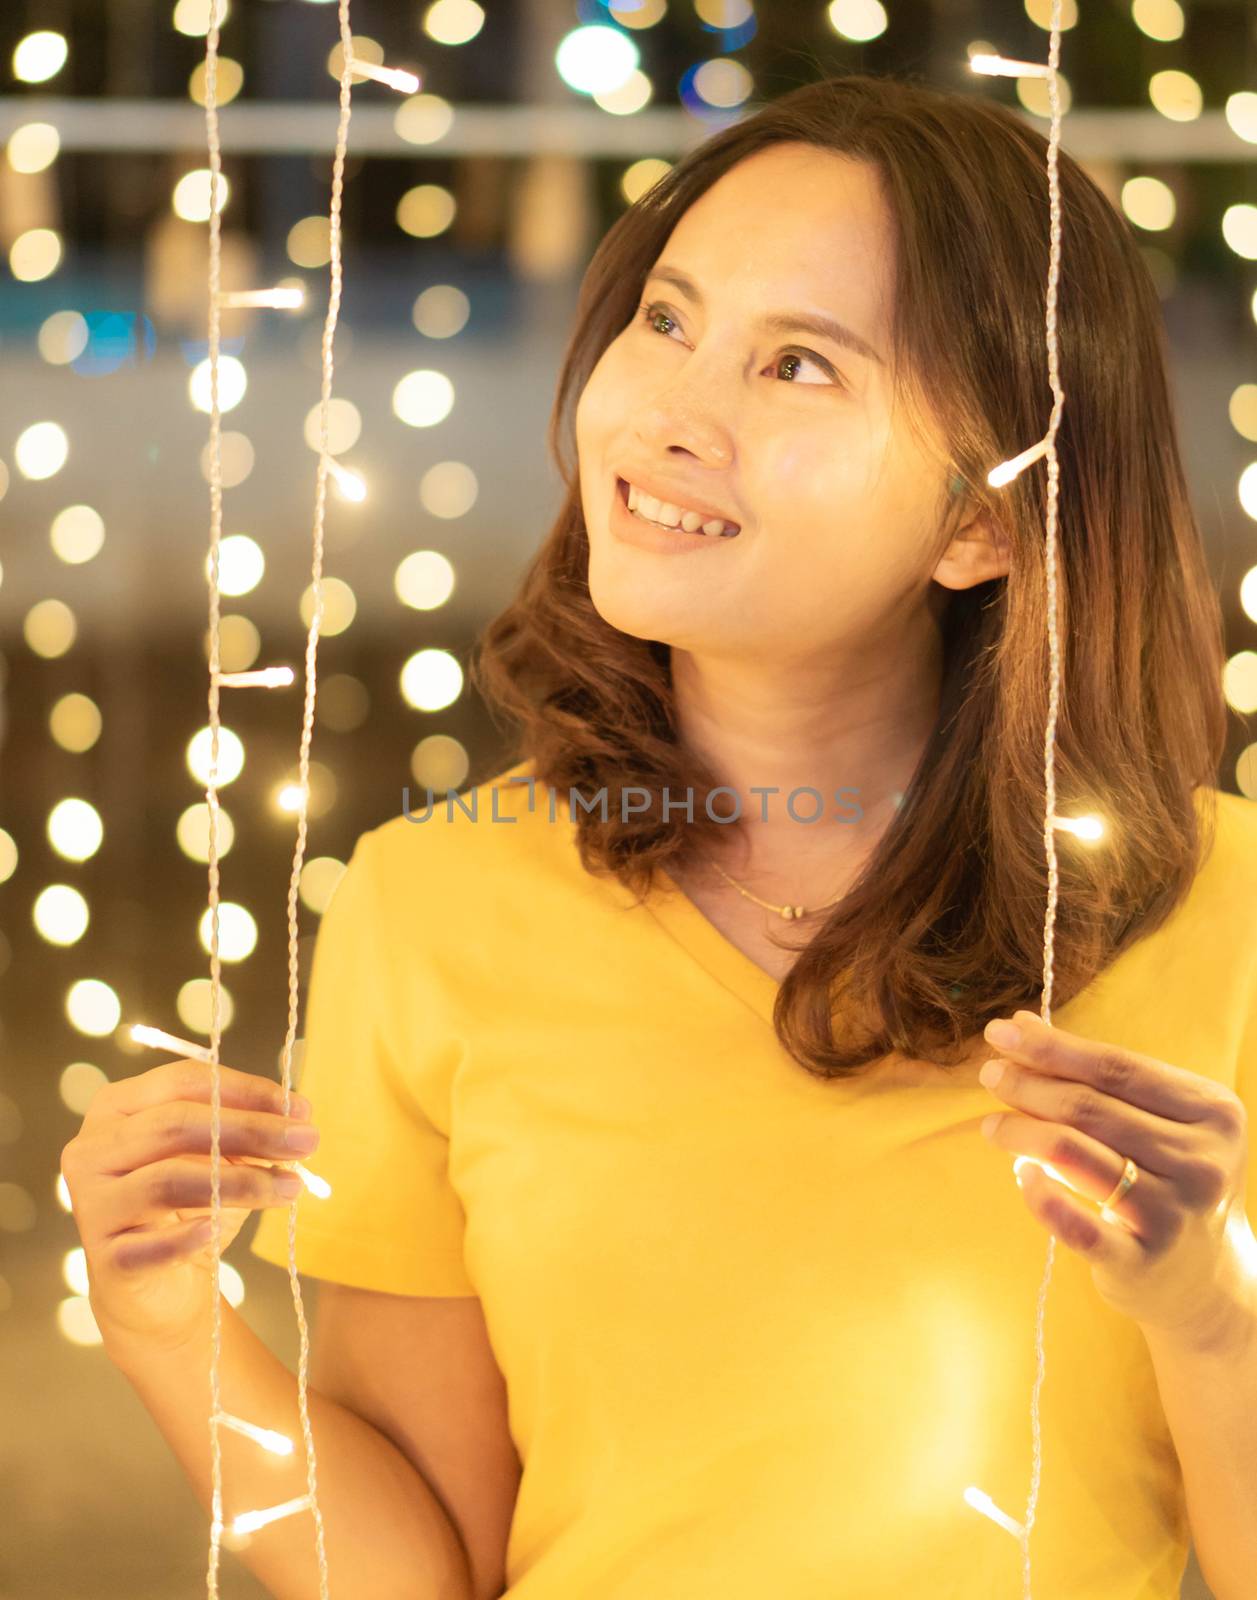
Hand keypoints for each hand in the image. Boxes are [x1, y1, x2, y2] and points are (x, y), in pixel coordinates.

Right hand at [60, 1057, 318, 1360]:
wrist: (163, 1286)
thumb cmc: (193, 1205)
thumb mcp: (222, 1157)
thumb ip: (248, 1131)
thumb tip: (296, 1115)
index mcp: (118, 1107)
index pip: (184, 1081)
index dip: (246, 1090)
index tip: (301, 1108)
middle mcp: (93, 1148)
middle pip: (176, 1124)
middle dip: (251, 1130)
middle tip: (308, 1142)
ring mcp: (92, 1203)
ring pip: (169, 1179)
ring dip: (241, 1182)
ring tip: (291, 1188)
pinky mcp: (104, 1258)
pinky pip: (149, 1245)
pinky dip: (186, 1237)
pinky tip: (215, 1231)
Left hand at [977, 1009, 1252, 1349]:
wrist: (1201, 1271)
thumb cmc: (1165, 1174)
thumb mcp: (1153, 1118)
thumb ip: (1096, 1075)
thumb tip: (1020, 1025)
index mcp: (1211, 1112)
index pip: (1116, 1067)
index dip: (1052, 1047)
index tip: (1002, 1033)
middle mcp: (1201, 1161)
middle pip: (1090, 1107)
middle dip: (1028, 1085)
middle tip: (989, 1074)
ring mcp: (1173, 1214)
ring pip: (1075, 1154)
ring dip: (1022, 1132)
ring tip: (993, 1125)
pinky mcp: (1141, 1261)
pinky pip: (1074, 1224)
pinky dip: (1038, 1194)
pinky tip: (1020, 1174)